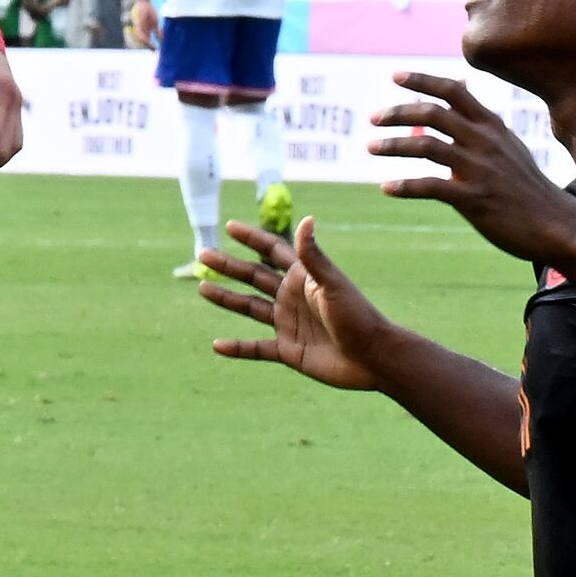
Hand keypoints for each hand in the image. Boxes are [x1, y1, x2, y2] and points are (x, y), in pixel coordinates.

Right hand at [199, 219, 394, 391]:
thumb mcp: (332, 284)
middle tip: (203, 254)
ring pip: (250, 308)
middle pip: (254, 277)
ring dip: (226, 299)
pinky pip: (256, 348)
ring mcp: (289, 324)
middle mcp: (292, 297)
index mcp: (303, 278)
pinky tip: (218, 345)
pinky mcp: (288, 350)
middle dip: (229, 266)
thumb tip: (306, 219)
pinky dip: (238, 348)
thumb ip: (313, 256)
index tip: (231, 226)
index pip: (273, 251)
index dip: (252, 238)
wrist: (374, 357)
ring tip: (202, 288)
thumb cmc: (358, 316)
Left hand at [371, 67, 575, 258]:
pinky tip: (387, 187)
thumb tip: (457, 91)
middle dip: (399, 112)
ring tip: (371, 147)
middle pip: (433, 113)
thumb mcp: (506, 144)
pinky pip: (431, 186)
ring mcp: (480, 169)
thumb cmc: (525, 185)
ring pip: (427, 146)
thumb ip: (479, 122)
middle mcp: (485, 141)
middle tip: (373, 118)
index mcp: (491, 126)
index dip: (423, 81)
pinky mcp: (475, 199)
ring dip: (393, 145)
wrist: (556, 223)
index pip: (454, 91)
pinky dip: (405, 185)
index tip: (395, 76)